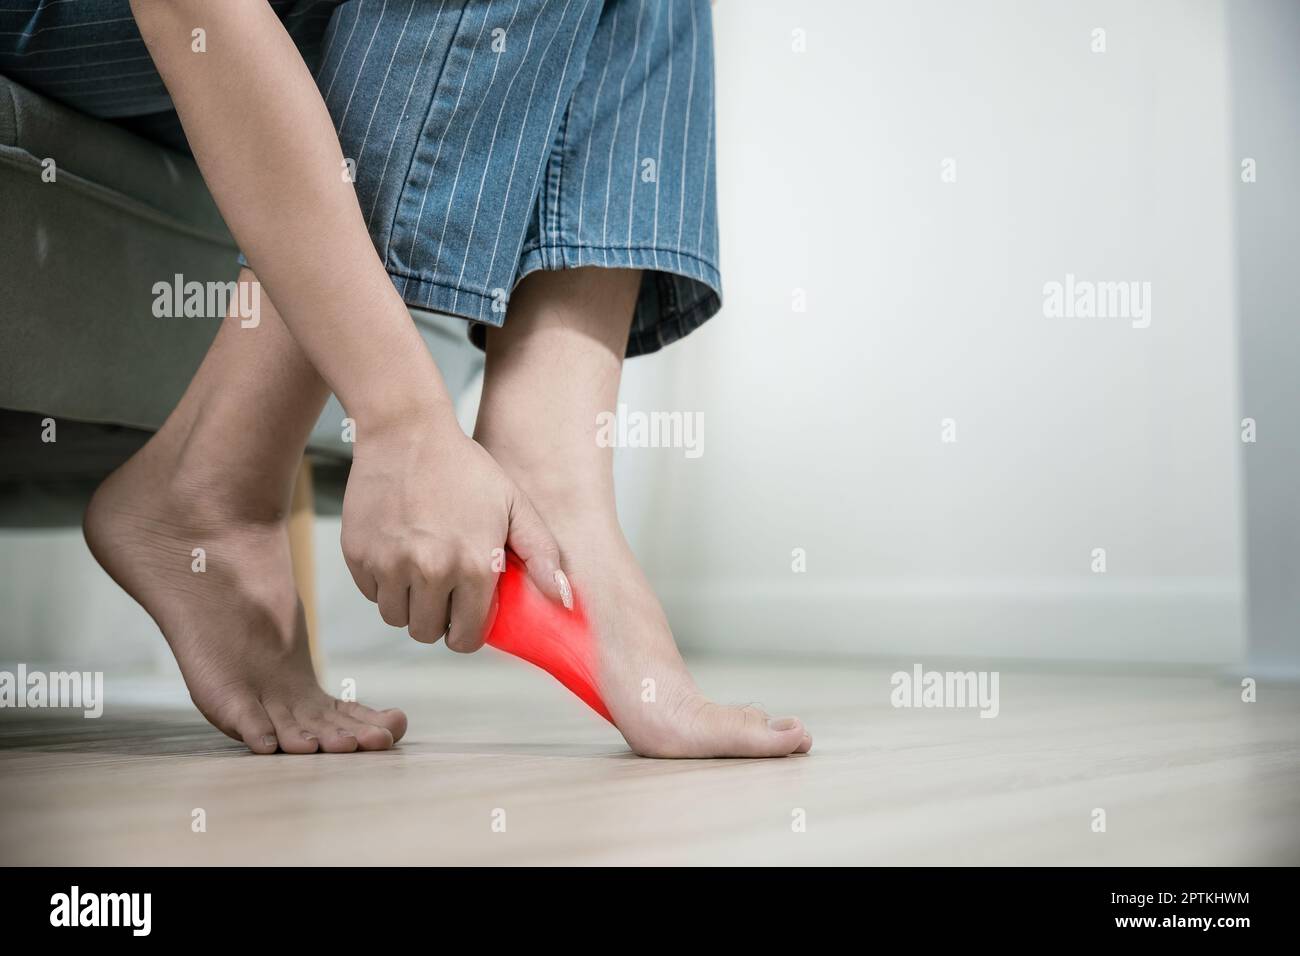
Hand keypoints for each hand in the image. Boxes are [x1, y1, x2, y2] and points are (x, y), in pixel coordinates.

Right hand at [341, 408, 570, 651]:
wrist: (406, 432)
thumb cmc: (464, 467)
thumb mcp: (514, 504)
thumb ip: (542, 554)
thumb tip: (562, 598)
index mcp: (474, 566)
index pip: (466, 637)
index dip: (468, 630)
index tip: (466, 614)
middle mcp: (430, 571)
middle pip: (427, 632)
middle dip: (438, 619)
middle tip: (444, 590)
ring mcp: (389, 565)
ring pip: (396, 618)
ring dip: (409, 604)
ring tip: (421, 571)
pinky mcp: (358, 555)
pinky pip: (371, 593)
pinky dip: (383, 583)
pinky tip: (398, 553)